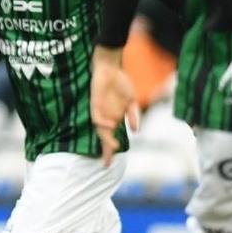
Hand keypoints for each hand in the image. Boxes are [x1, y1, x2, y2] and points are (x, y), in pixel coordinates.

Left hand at [90, 49, 135, 163]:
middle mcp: (105, 117)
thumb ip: (133, 115)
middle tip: (107, 163)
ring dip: (105, 138)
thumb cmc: (120, 84)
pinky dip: (102, 121)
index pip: (110, 138)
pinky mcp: (95, 103)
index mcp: (113, 118)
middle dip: (106, 150)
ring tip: (113, 147)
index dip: (109, 151)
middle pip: (104, 138)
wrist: (111, 68)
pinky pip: (97, 116)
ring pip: (100, 129)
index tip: (109, 164)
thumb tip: (136, 130)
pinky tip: (110, 125)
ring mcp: (100, 111)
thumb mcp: (130, 101)